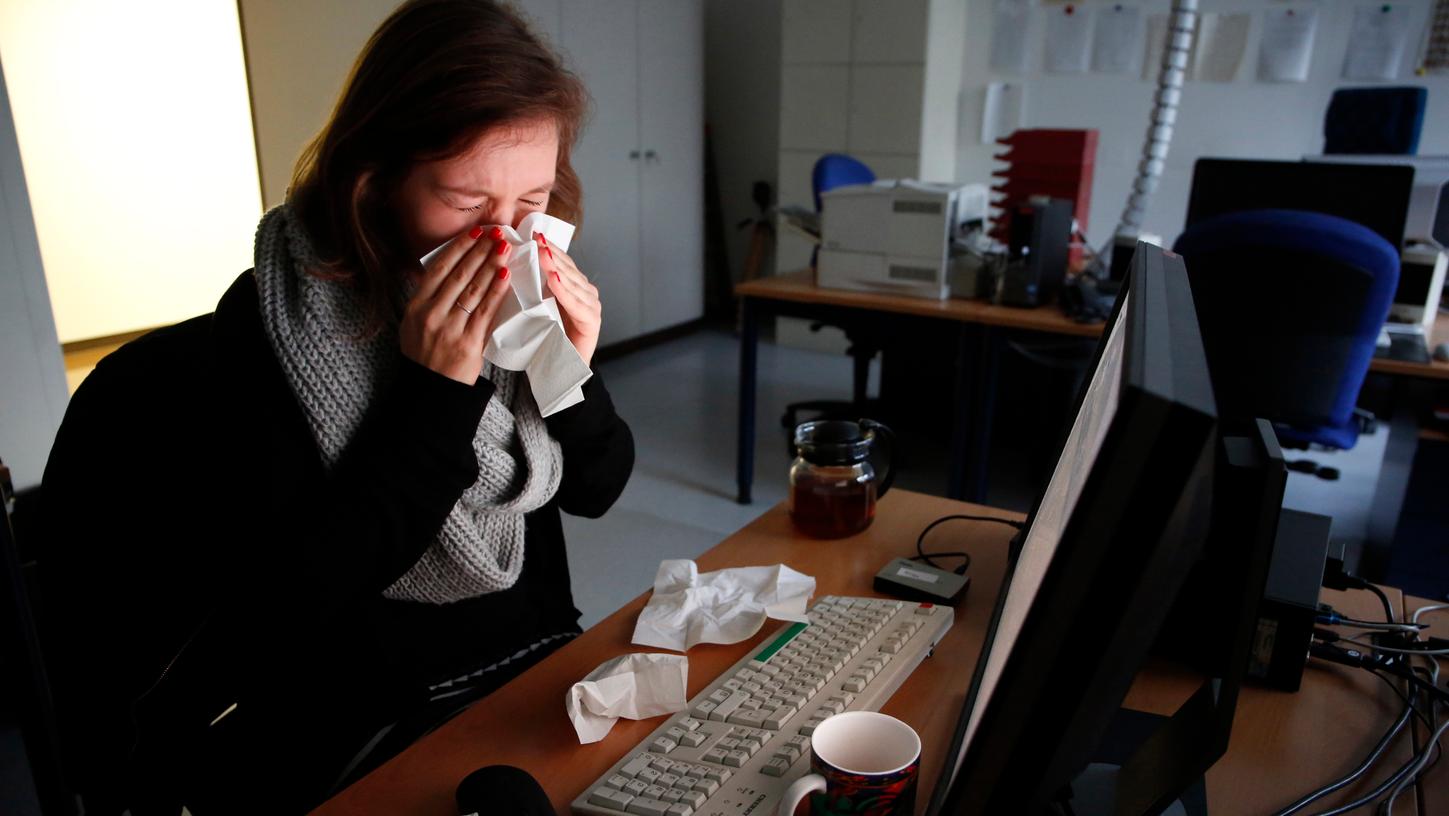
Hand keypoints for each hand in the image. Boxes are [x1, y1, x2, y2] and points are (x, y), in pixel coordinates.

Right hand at [400, 225, 513, 383]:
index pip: (438, 269)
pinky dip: (496, 290)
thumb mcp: (414, 324)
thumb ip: (429, 298)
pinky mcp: (468, 343)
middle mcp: (430, 314)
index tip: (475, 232)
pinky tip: (506, 275)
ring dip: (490, 265)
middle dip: (479, 250)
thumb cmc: (427, 355)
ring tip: (504, 247)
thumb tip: (448, 268)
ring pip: (473, 289)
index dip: (458, 248)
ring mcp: (449, 329)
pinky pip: (485, 311)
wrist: (433, 390)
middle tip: (496, 233)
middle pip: (458, 275)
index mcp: (416, 306)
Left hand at [537, 232, 601, 365]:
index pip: (560, 262)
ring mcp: (591, 306)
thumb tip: (512, 260)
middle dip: (551, 252)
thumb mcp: (536, 306)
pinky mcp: (591, 321)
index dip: (548, 248)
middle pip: (567, 268)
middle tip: (536, 237)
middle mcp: (585, 293)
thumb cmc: (545, 338)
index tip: (532, 233)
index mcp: (573, 287)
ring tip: (543, 252)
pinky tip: (554, 279)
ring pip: (572, 281)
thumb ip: (533, 285)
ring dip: (557, 266)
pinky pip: (576, 303)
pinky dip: (565, 290)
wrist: (560, 370)